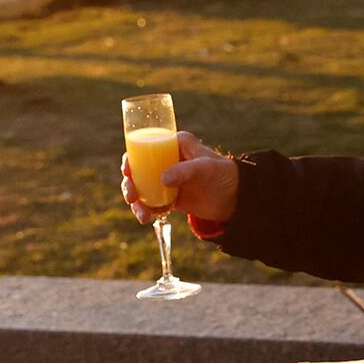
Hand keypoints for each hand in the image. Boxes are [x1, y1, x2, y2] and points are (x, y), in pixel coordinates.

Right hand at [120, 130, 239, 224]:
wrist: (236, 198)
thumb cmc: (224, 174)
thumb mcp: (207, 168)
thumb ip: (186, 171)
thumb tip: (162, 179)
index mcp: (174, 145)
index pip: (146, 147)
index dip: (132, 158)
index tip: (127, 170)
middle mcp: (168, 161)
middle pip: (139, 170)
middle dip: (130, 184)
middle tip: (132, 196)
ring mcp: (167, 180)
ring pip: (143, 189)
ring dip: (137, 201)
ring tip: (142, 215)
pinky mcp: (170, 197)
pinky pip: (152, 203)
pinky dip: (147, 210)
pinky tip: (150, 218)